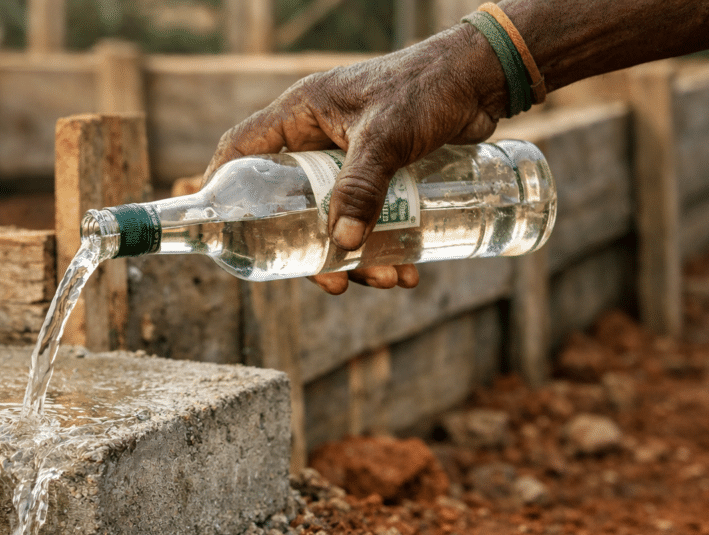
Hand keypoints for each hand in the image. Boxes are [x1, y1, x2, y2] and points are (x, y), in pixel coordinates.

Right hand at [204, 23, 506, 293]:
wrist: (483, 80)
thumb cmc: (428, 88)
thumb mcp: (386, 137)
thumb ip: (362, 186)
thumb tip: (343, 244)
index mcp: (301, 115)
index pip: (243, 148)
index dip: (225, 184)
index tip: (225, 225)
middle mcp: (319, 139)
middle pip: (292, 203)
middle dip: (312, 247)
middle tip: (331, 280)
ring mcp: (350, 159)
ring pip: (335, 219)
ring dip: (357, 256)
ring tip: (386, 278)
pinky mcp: (382, 175)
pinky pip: (370, 219)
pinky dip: (384, 247)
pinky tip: (406, 268)